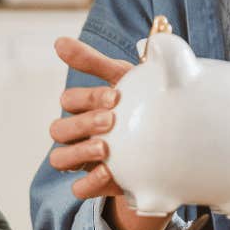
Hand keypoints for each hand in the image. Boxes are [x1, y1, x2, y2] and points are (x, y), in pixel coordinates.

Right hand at [46, 37, 127, 198]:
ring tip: (106, 148)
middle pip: (59, 129)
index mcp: (83, 107)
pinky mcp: (96, 183)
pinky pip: (78, 188)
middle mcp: (78, 133)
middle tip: (111, 120)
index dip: (87, 98)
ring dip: (79, 152)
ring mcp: (84, 160)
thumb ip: (94, 62)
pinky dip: (89, 182)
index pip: (70, 100)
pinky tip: (109, 172)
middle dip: (83, 124)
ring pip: (60, 159)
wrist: (171, 143)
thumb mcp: (123, 79)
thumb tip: (58, 42)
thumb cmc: (140, 103)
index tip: (116, 97)